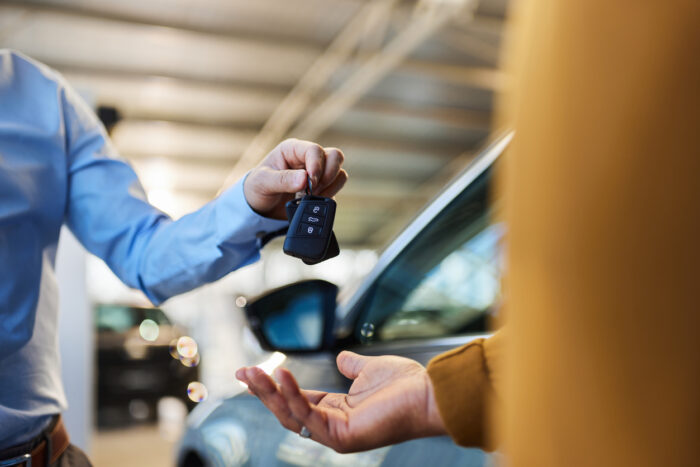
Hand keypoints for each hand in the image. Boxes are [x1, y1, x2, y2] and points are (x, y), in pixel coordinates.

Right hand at [235, 351, 445, 452]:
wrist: (428, 394)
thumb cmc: (405, 385)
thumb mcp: (370, 370)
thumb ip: (352, 366)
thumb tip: (342, 358)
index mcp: (337, 410)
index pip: (296, 400)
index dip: (274, 385)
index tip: (251, 370)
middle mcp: (332, 426)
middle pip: (287, 411)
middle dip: (263, 392)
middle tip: (242, 373)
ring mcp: (336, 434)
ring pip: (292, 416)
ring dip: (270, 394)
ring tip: (254, 372)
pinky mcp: (342, 436)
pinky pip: (309, 415)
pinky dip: (293, 395)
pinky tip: (282, 375)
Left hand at [243, 138, 347, 218]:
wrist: (260, 207)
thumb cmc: (258, 188)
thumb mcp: (263, 182)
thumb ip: (283, 180)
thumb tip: (304, 179)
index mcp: (292, 150)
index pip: (315, 150)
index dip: (316, 166)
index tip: (310, 182)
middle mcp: (308, 158)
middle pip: (335, 156)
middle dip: (328, 175)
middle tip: (313, 190)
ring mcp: (317, 172)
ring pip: (339, 172)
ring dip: (329, 186)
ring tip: (311, 196)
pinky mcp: (323, 186)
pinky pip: (337, 187)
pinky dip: (330, 195)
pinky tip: (314, 201)